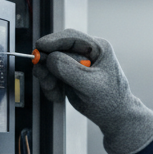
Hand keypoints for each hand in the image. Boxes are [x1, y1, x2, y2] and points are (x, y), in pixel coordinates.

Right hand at [33, 29, 152, 153]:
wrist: (113, 116)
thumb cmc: (110, 100)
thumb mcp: (90, 85)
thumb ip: (70, 70)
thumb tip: (50, 57)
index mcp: (97, 47)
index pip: (71, 37)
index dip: (53, 40)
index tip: (39, 47)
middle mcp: (85, 52)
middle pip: (57, 49)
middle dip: (48, 65)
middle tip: (44, 78)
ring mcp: (76, 63)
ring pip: (51, 63)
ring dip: (48, 78)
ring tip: (54, 92)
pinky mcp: (68, 74)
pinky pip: (51, 75)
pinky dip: (50, 86)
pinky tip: (58, 96)